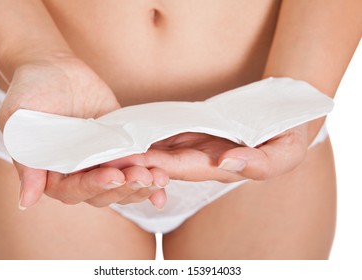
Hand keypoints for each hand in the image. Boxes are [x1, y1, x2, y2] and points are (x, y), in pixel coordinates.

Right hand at [0, 55, 167, 208]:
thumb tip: (26, 201)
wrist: (56, 67)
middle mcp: (78, 172)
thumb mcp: (20, 121)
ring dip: (141, 185)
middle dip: (124, 187)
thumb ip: (27, 161)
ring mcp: (101, 160)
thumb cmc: (31, 91)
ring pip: (122, 184)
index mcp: (52, 172)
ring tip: (159, 177)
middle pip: (103, 193)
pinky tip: (165, 180)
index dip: (93, 186)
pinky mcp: (120, 147)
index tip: (112, 175)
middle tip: (143, 176)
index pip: (73, 191)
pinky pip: (135, 165)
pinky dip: (150, 174)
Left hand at [107, 124, 308, 182]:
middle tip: (105, 153)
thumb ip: (258, 163)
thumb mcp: (284, 154)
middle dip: (134, 158)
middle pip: (162, 160)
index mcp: (219, 167)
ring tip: (105, 140)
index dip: (158, 165)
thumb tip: (227, 161)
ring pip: (158, 146)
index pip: (183, 168)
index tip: (132, 160)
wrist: (284, 120)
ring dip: (133, 145)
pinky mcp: (191, 128)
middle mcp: (201, 159)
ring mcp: (194, 143)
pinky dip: (145, 130)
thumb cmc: (288, 139)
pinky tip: (124, 126)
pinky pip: (164, 130)